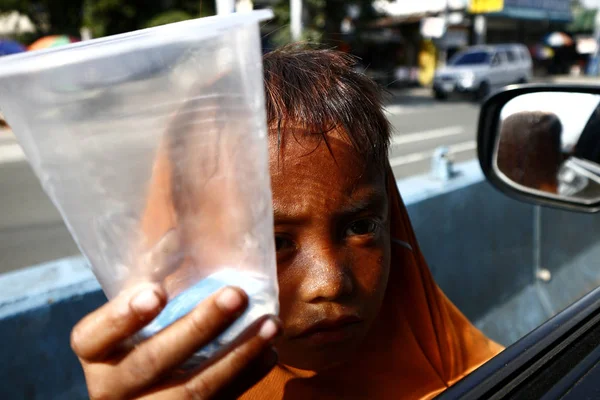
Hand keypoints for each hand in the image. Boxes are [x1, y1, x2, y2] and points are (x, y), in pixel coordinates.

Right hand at [72, 284, 280, 398]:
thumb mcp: (137, 308)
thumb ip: (152, 275)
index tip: (156, 291)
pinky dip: (247, 375)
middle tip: (235, 295)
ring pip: (194, 390)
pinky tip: (268, 351)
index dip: (123, 316)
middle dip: (199, 327)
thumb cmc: (143, 333)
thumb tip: (181, 233)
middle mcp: (114, 386)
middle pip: (153, 360)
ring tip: (269, 324)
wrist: (145, 390)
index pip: (94, 336)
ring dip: (237, 355)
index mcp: (96, 352)